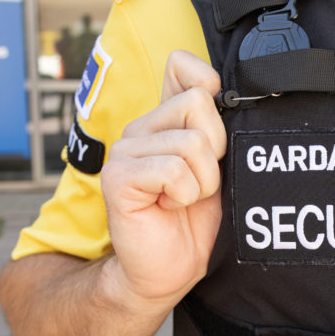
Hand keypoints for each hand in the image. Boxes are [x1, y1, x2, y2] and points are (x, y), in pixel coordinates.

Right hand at [100, 50, 225, 302]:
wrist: (168, 270)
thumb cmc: (194, 220)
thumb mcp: (216, 166)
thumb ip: (213, 126)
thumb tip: (213, 84)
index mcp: (165, 120)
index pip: (182, 65)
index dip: (206, 82)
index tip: (214, 123)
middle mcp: (141, 127)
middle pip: (198, 104)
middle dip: (215, 151)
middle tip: (199, 182)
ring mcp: (126, 150)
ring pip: (191, 142)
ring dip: (202, 181)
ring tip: (183, 198)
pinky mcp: (118, 176)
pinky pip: (173, 170)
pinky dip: (184, 194)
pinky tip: (168, 206)